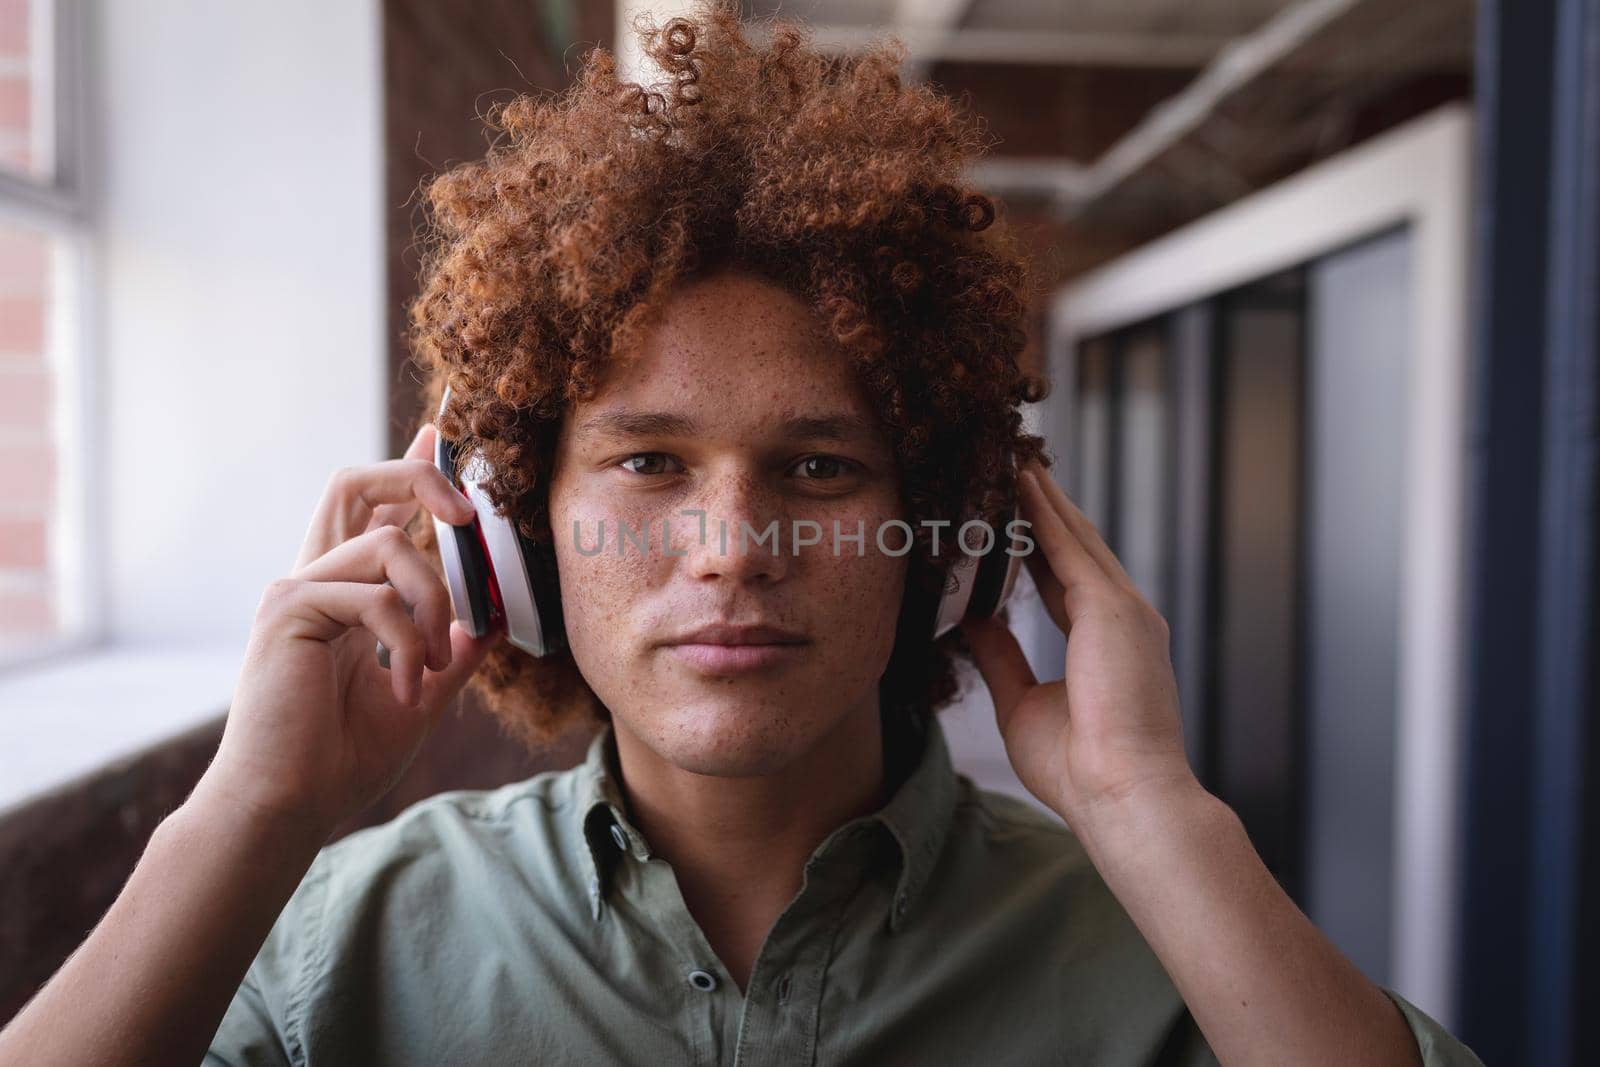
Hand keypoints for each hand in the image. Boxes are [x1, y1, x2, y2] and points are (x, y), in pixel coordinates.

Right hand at [201, 424, 505, 836]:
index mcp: (342, 595)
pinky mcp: (287, 612)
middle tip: (467, 516)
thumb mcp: (420, 696)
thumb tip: (495, 617)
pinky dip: (407, 641)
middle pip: (356, 484)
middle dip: (419, 479)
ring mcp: (295, 591)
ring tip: (431, 667)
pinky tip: (405, 690)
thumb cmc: (340, 760)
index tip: (441, 434)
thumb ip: (453, 652)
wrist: (287, 809)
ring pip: (389, 546)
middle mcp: (313, 580)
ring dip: (434, 601)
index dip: (409, 468)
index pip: (374, 511)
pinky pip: (372, 596)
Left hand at [960, 459, 1196, 835]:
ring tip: (1011, 459)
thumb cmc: (1081, 769)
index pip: (1062, 577)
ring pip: (1073, 536)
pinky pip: (1070, 547)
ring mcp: (1124, 609)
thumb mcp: (1023, 703)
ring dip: (1042, 496)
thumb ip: (1002, 656)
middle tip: (1010, 465)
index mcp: (1105, 643)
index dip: (1035, 543)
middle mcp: (1122, 617)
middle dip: (1042, 506)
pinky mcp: (1113, 608)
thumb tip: (973, 621)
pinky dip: (1045, 512)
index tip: (1006, 514)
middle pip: (1073, 546)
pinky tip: (1021, 483)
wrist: (1124, 796)